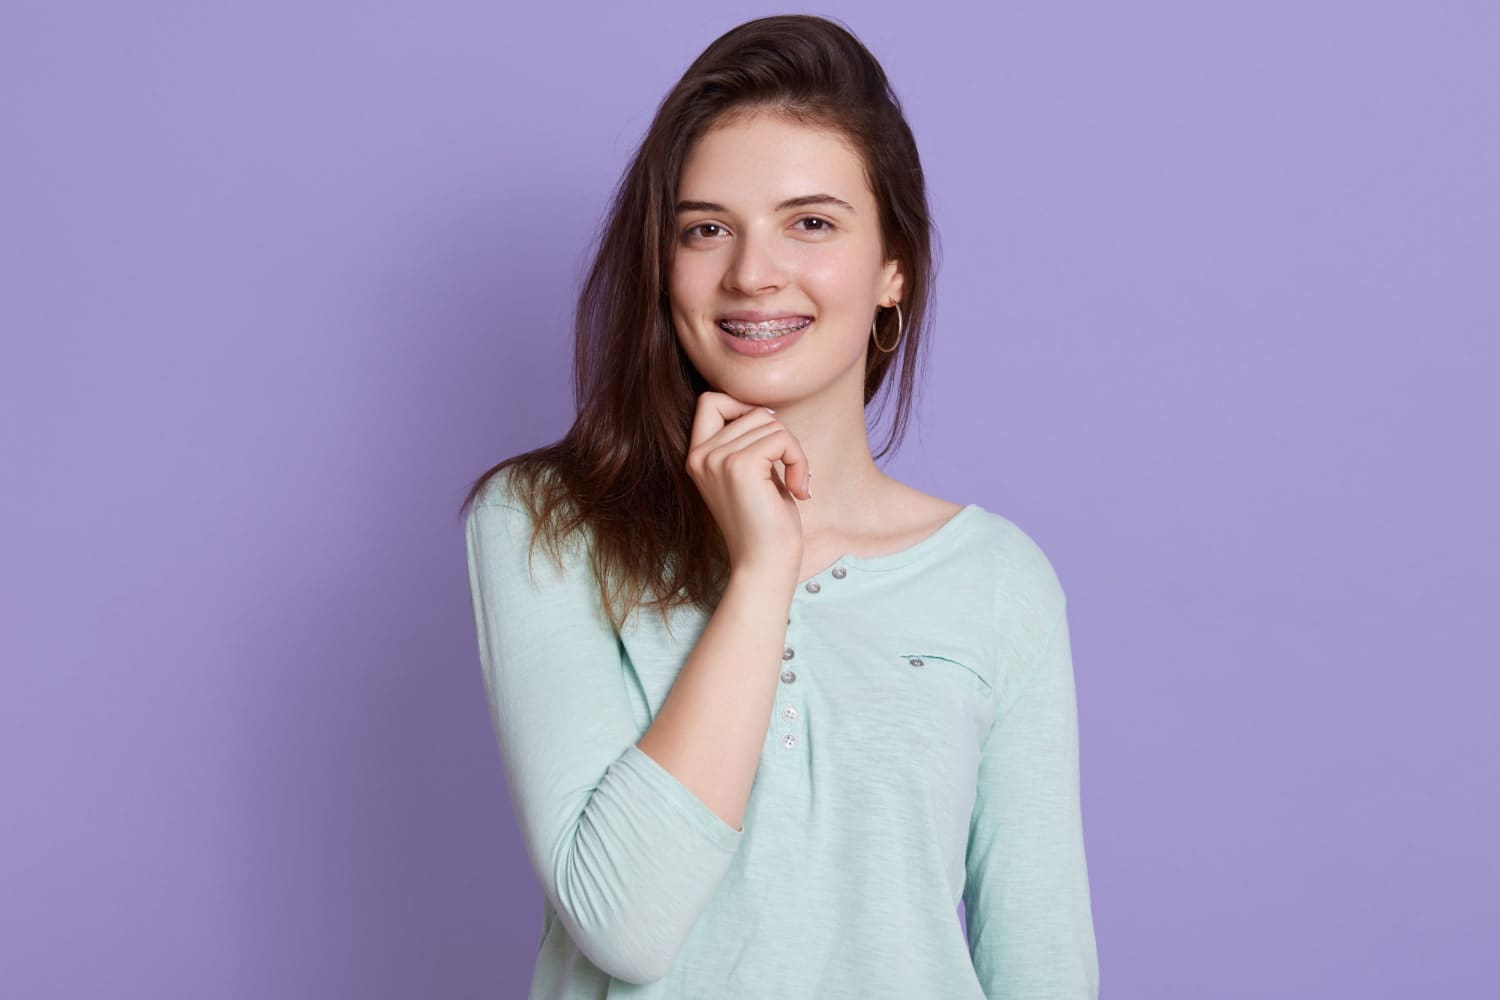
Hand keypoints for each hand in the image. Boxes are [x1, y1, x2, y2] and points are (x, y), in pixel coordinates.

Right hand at [685, 391, 811, 577]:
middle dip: (780, 437)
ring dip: (793, 452)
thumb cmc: (765, 523)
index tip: (766, 441)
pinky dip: (799, 460)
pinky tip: (799, 489)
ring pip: (770, 422)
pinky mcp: (739, 466)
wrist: (765, 563)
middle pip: (751, 410)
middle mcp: (701, 455)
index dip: (742, 407)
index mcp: (697, 456)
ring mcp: (716, 459)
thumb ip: (747, 442)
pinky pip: (782, 438)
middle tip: (789, 471)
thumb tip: (765, 410)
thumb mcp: (750, 474)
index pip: (710, 400)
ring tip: (794, 484)